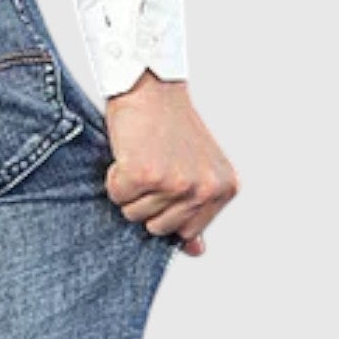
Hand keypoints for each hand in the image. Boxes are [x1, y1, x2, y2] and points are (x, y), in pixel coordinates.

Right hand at [103, 75, 238, 255]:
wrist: (151, 88)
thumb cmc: (169, 127)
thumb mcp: (194, 170)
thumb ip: (196, 212)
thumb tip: (196, 250)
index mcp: (223, 189)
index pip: (187, 232)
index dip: (167, 209)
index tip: (168, 178)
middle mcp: (204, 189)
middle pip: (159, 228)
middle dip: (147, 202)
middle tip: (153, 166)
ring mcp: (176, 183)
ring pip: (135, 214)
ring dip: (130, 189)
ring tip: (142, 157)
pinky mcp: (145, 174)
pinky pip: (117, 196)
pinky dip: (115, 177)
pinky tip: (129, 153)